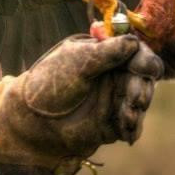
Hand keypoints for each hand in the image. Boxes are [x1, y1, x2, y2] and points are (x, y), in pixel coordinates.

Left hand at [0, 35, 163, 174]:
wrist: (30, 120)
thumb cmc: (49, 84)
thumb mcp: (77, 62)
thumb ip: (106, 53)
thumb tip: (134, 41)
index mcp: (106, 55)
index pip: (136, 53)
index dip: (144, 59)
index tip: (142, 68)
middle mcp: (114, 76)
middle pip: (144, 77)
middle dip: (142, 87)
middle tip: (135, 99)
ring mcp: (115, 99)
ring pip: (140, 100)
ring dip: (138, 108)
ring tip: (128, 116)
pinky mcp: (113, 123)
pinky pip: (131, 125)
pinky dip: (133, 128)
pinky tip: (128, 133)